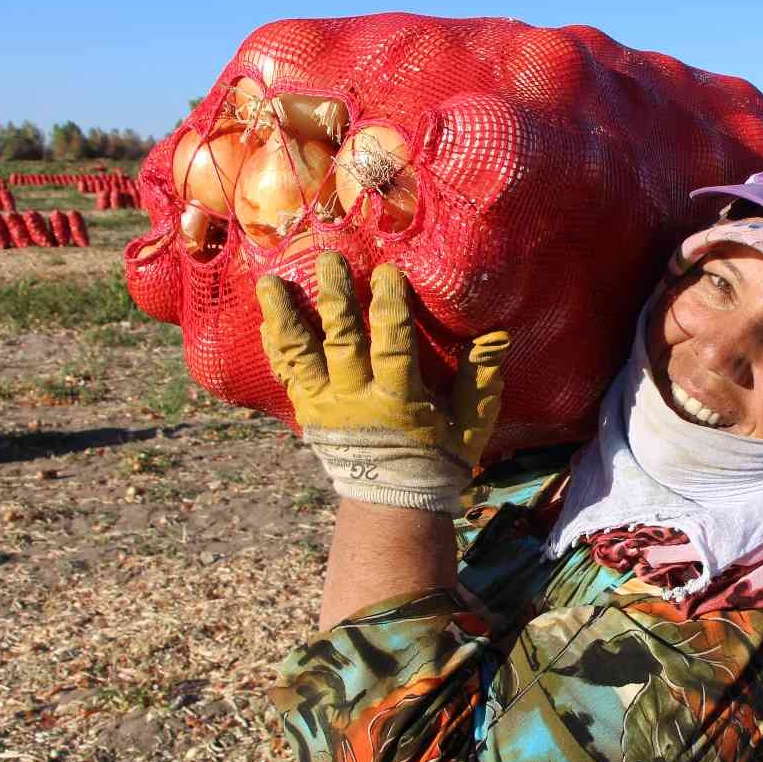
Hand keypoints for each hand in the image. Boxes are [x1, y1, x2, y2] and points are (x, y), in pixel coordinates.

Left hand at [256, 252, 509, 512]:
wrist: (392, 503)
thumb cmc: (438, 458)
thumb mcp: (471, 424)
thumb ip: (481, 380)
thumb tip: (496, 335)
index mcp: (399, 401)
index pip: (393, 347)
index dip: (390, 310)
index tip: (387, 273)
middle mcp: (355, 400)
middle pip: (342, 343)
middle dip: (335, 299)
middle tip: (329, 258)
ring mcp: (325, 407)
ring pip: (300, 357)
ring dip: (285, 317)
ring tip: (270, 282)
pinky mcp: (307, 412)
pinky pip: (286, 375)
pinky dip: (275, 346)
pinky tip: (266, 317)